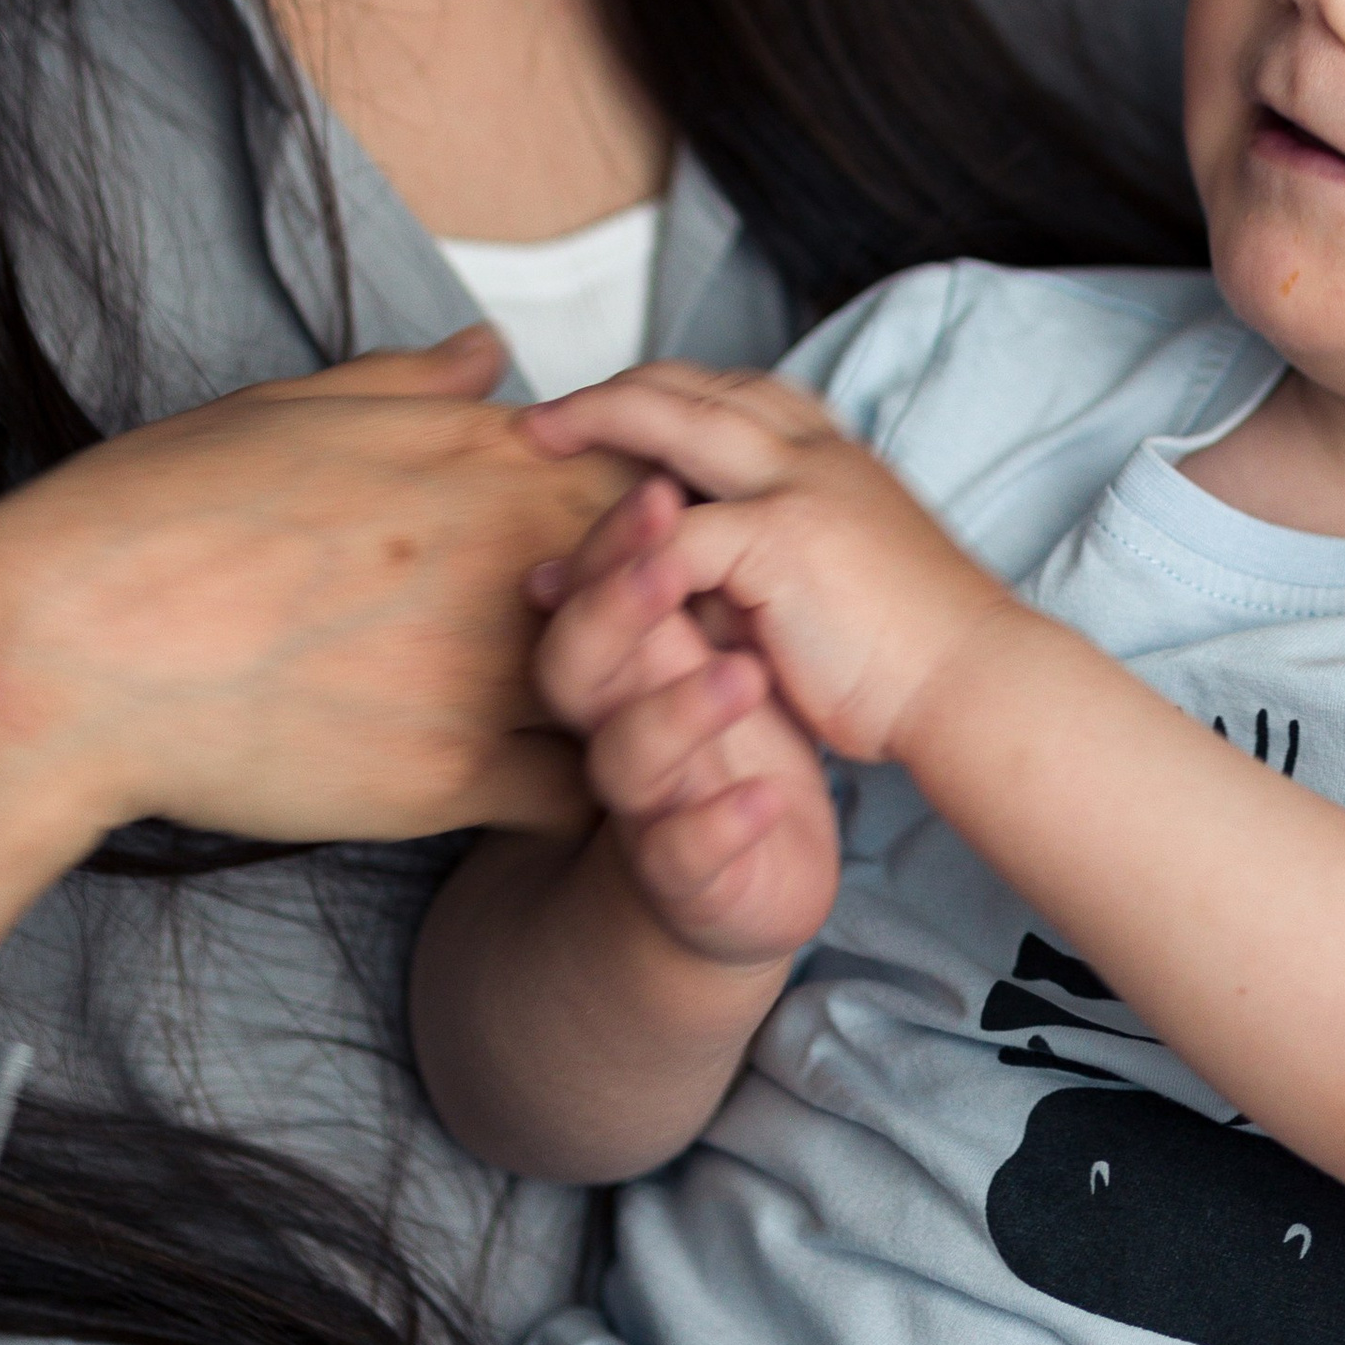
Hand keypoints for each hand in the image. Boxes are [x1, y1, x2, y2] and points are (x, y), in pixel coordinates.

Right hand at [0, 329, 636, 1109]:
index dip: (663, 517)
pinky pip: (577, 798)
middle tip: (695, 647)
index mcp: (475, 458)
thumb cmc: (164, 511)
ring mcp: (485, 670)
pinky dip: (600, 800)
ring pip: (644, 695)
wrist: (77, 646)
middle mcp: (503, 554)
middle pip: (668, 582)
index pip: (641, 475)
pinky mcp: (448, 776)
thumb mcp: (293, 410)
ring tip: (668, 730)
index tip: (659, 549)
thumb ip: (414, 385)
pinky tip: (589, 802)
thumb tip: (494, 354)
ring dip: (662, 712)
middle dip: (690, 615)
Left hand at [527, 363, 1014, 762]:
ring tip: (539, 438)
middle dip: (615, 388)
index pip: (736, 391)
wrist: (976, 683)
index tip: (612, 413)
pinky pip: (683, 526)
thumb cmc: (907, 651)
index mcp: (832, 453)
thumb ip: (757, 556)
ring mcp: (800, 484)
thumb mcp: (829, 578)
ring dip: (601, 419)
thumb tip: (676, 567)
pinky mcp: (785, 537)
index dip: (666, 394)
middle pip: (697, 384)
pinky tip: (575, 566)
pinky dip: (626, 541)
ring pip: (678, 420)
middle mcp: (815, 450)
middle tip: (543, 415)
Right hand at [536, 472, 840, 968]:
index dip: (613, 541)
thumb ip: (687, 574)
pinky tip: (766, 799)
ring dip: (680, 709)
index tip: (662, 490)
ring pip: (627, 758)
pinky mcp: (690, 878)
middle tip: (673, 558)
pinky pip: (685, 853)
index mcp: (627, 663)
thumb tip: (674, 466)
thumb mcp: (713, 643)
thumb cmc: (731, 738)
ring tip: (746, 671)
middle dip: (619, 607)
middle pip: (578, 665)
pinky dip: (721, 823)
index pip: (590, 588)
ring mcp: (650, 804)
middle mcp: (618, 726)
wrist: (755, 872)